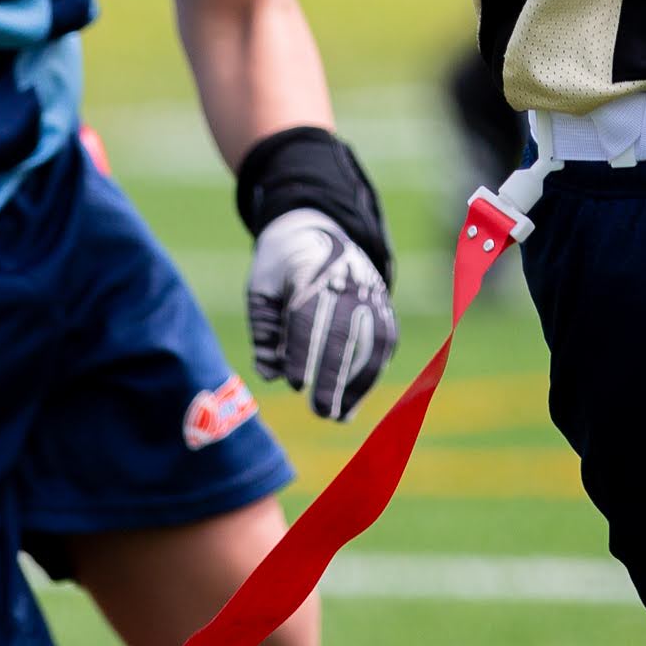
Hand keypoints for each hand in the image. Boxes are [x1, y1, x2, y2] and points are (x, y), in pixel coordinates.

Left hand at [247, 209, 398, 420]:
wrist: (315, 229)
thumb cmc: (279, 267)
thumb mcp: (260, 289)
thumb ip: (264, 332)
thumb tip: (271, 375)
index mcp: (309, 273)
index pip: (309, 318)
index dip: (304, 353)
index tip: (297, 385)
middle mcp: (346, 282)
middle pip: (346, 334)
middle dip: (335, 376)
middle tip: (322, 412)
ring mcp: (369, 292)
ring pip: (373, 342)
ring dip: (359, 383)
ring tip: (341, 416)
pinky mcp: (382, 304)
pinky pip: (384, 342)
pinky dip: (372, 373)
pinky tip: (354, 399)